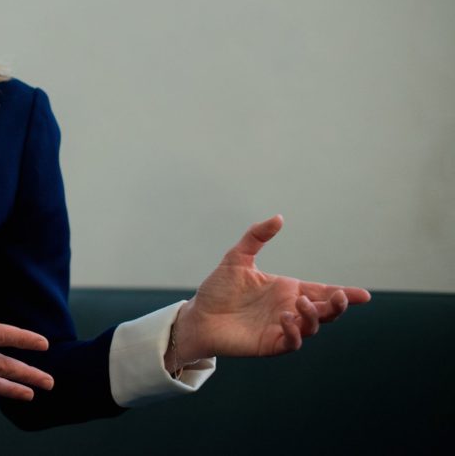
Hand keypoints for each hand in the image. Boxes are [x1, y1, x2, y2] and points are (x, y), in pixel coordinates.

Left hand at [169, 215, 370, 367]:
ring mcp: (281, 328)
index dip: (344, 294)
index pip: (322, 291)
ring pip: (312, 327)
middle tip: (340, 297)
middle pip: (325, 311)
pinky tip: (286, 319)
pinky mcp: (270, 344)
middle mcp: (289, 309)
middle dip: (338, 306)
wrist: (198, 316)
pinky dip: (295, 332)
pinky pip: (292, 342)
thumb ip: (256, 237)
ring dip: (312, 316)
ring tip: (298, 303)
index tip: (364, 295)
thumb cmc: (218, 289)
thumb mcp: (237, 258)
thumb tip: (279, 217)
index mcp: (287, 290)